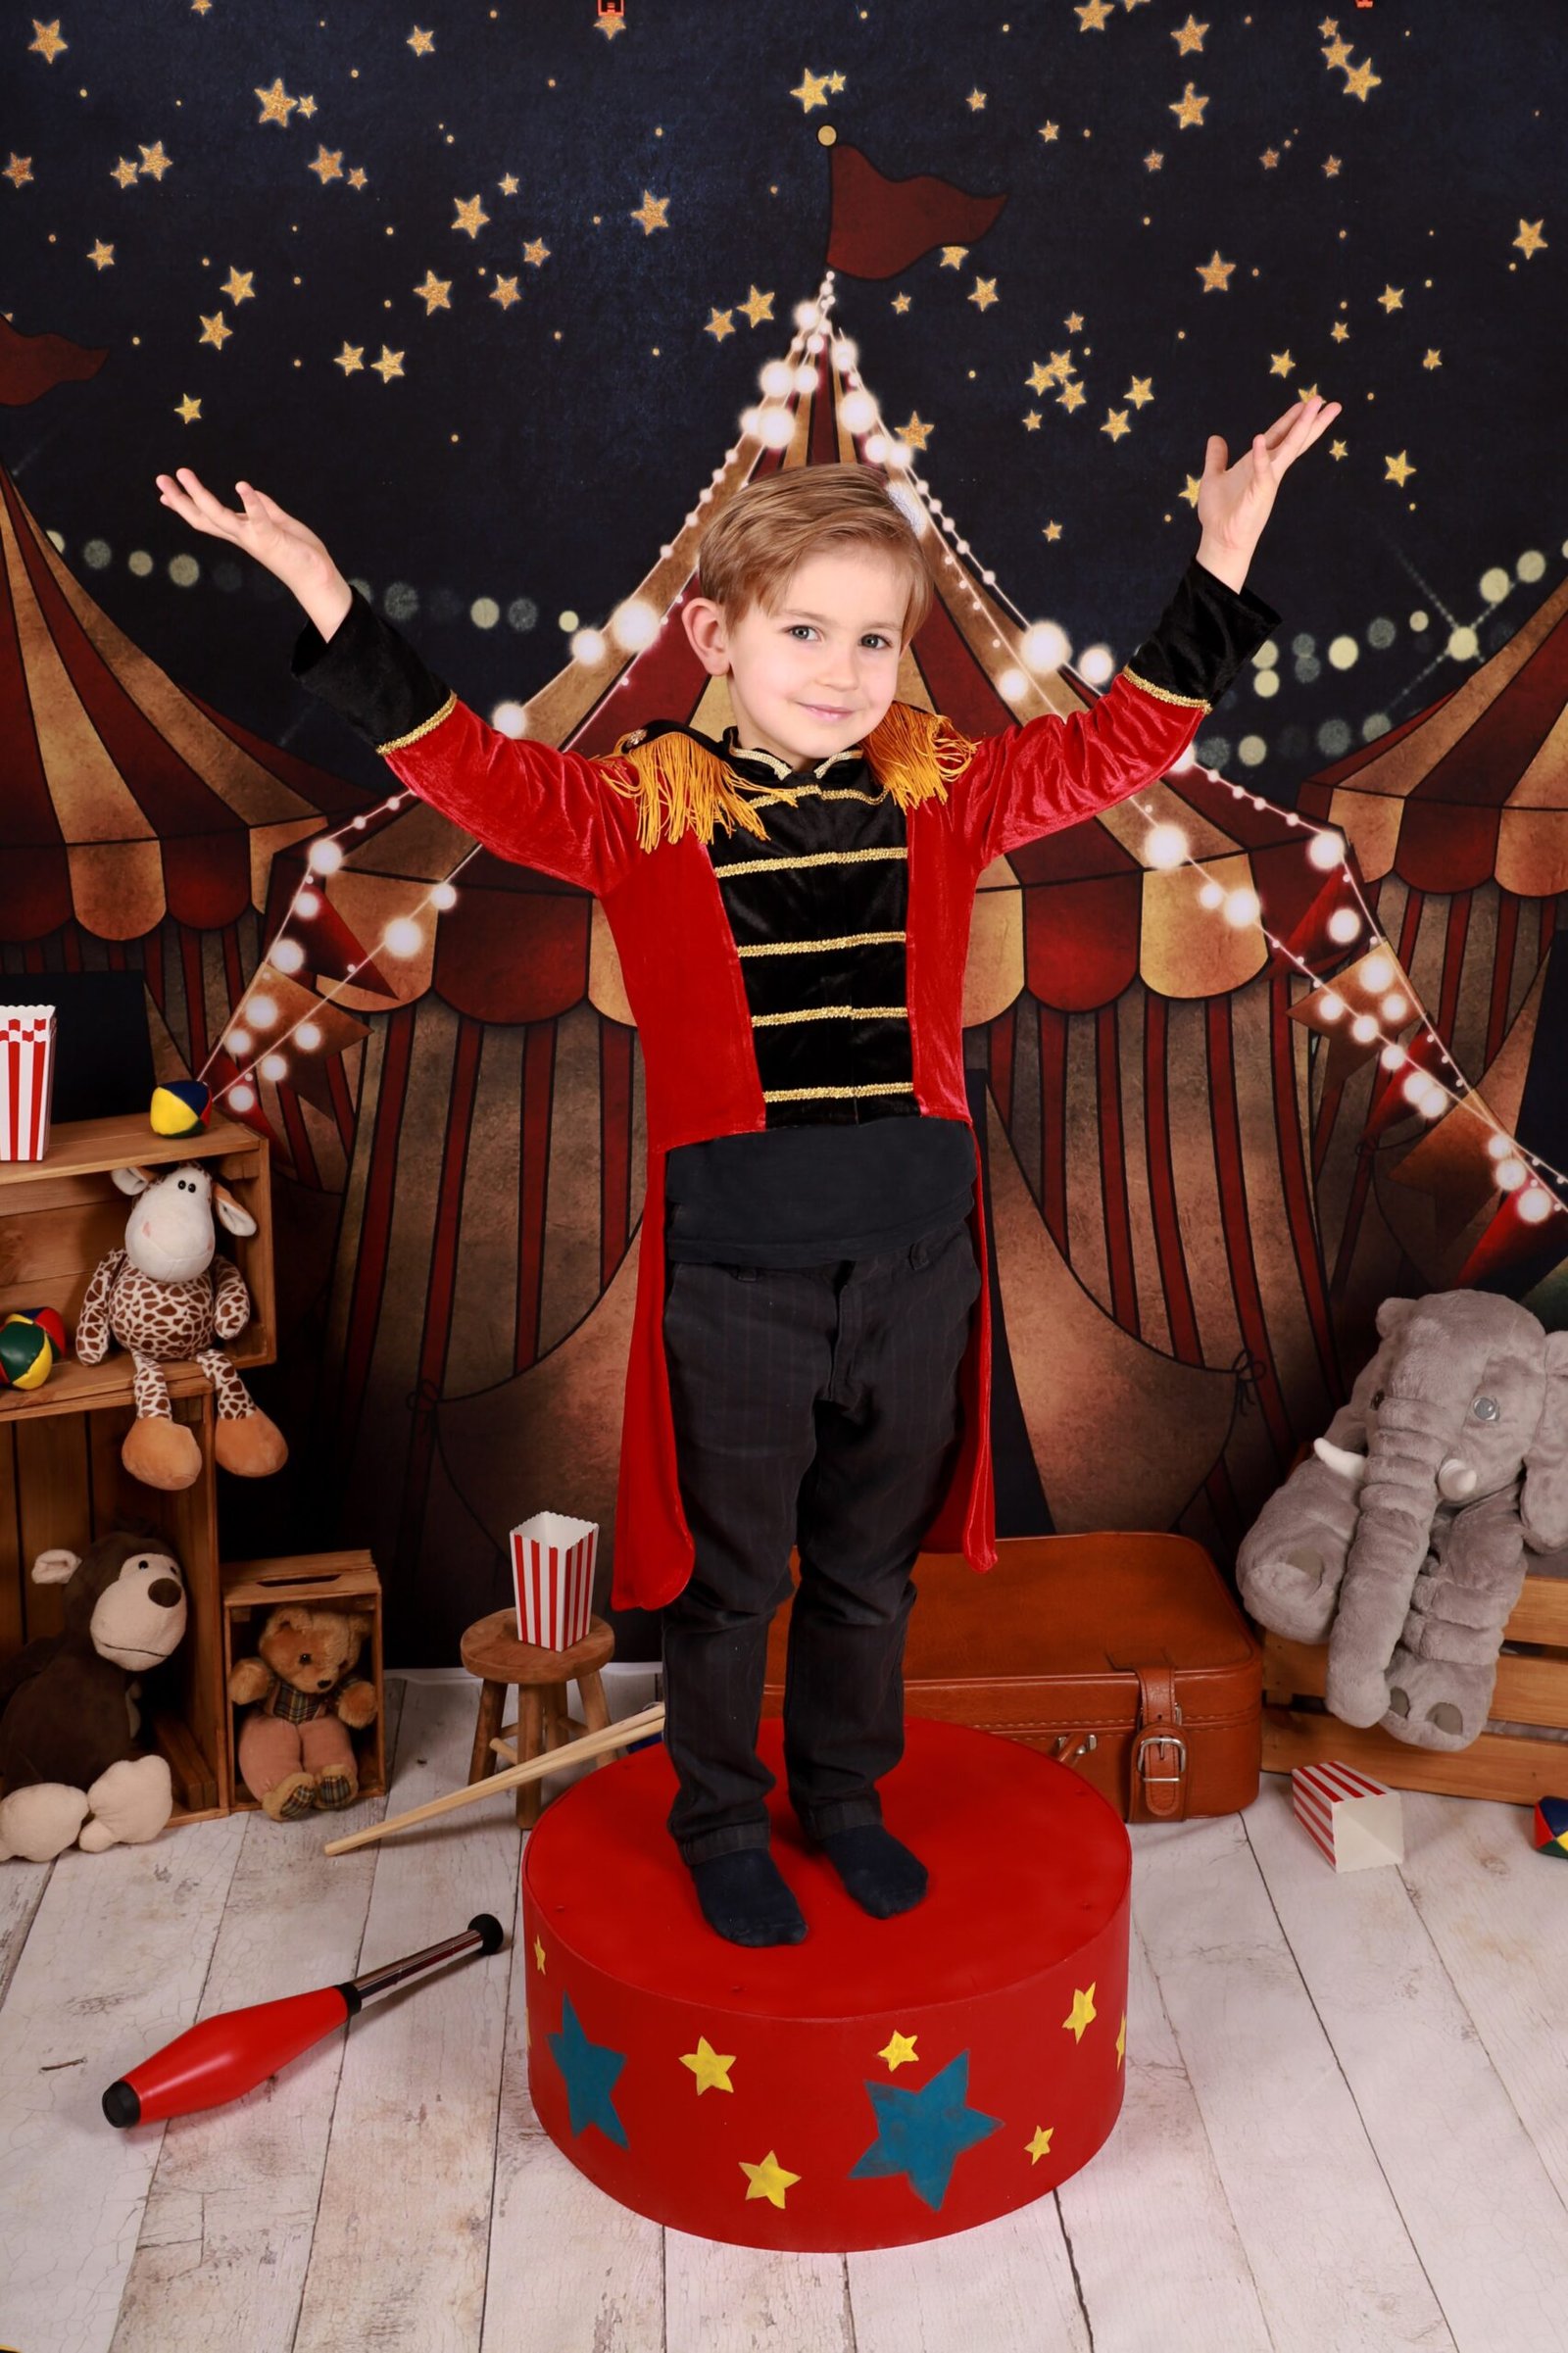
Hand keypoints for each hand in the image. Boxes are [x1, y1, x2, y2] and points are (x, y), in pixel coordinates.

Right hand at [153, 466, 342, 606]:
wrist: (318, 578)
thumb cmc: (299, 553)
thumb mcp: (279, 524)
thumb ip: (265, 508)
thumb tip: (251, 492)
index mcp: (242, 532)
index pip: (207, 518)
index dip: (185, 506)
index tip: (164, 493)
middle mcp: (242, 536)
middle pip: (203, 517)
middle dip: (180, 500)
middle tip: (160, 479)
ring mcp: (253, 538)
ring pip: (219, 517)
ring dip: (199, 495)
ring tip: (184, 474)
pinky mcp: (271, 538)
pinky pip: (258, 518)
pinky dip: (250, 502)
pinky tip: (241, 485)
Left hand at [1196, 394, 1341, 557]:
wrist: (1219, 539)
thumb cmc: (1219, 513)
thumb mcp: (1214, 477)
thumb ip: (1217, 458)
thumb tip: (1216, 438)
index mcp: (1259, 463)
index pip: (1281, 436)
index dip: (1293, 419)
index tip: (1307, 403)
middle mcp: (1269, 470)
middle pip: (1294, 440)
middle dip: (1311, 421)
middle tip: (1329, 402)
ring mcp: (1267, 481)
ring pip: (1289, 449)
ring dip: (1301, 428)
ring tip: (1313, 409)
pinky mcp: (1259, 493)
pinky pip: (1261, 472)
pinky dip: (1260, 456)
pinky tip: (1260, 439)